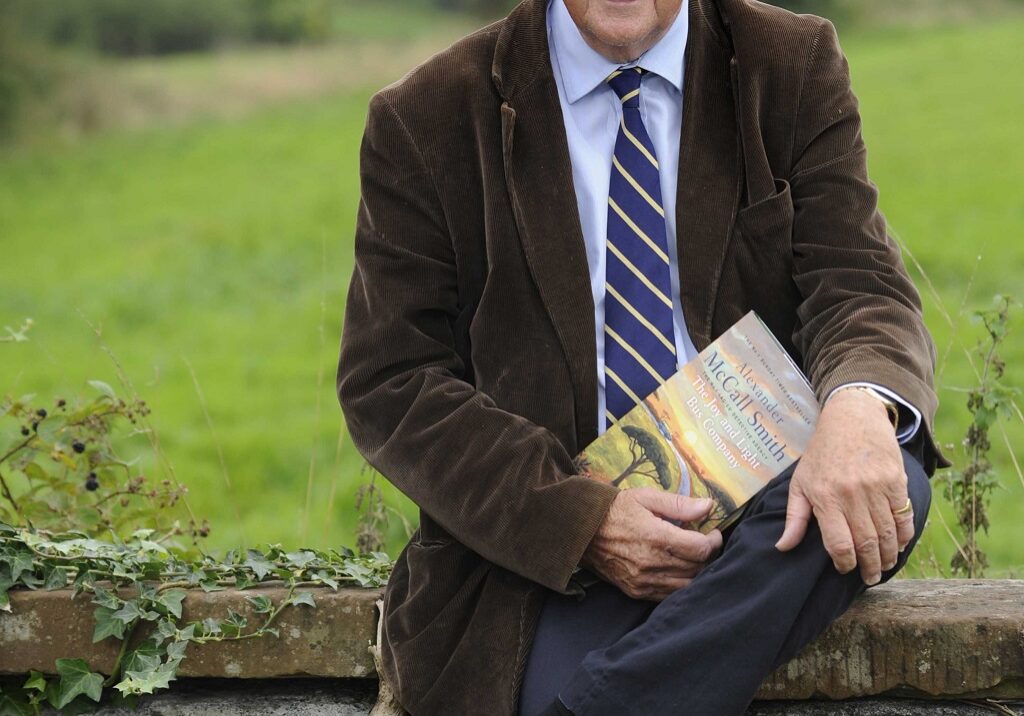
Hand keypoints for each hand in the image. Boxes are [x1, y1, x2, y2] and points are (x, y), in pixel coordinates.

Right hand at [582, 488, 723, 601]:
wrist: (582, 530)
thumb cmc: (616, 510)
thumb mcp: (646, 497)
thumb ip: (679, 504)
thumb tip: (708, 506)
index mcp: (657, 537)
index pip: (701, 549)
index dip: (714, 541)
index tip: (712, 532)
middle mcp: (652, 563)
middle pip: (697, 568)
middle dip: (706, 555)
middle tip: (702, 542)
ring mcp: (644, 580)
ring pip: (686, 585)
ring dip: (695, 571)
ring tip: (691, 556)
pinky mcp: (636, 591)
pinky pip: (669, 595)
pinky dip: (679, 584)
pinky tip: (677, 569)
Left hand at [775, 388, 914, 584]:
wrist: (852, 418)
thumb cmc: (822, 453)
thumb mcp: (800, 482)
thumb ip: (795, 518)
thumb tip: (782, 548)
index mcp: (826, 497)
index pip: (839, 543)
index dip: (844, 563)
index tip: (844, 569)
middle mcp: (852, 494)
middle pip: (866, 543)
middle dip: (869, 567)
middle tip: (869, 578)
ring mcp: (876, 487)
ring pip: (888, 534)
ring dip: (888, 556)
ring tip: (883, 566)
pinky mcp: (896, 481)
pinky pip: (904, 517)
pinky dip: (904, 536)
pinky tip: (898, 546)